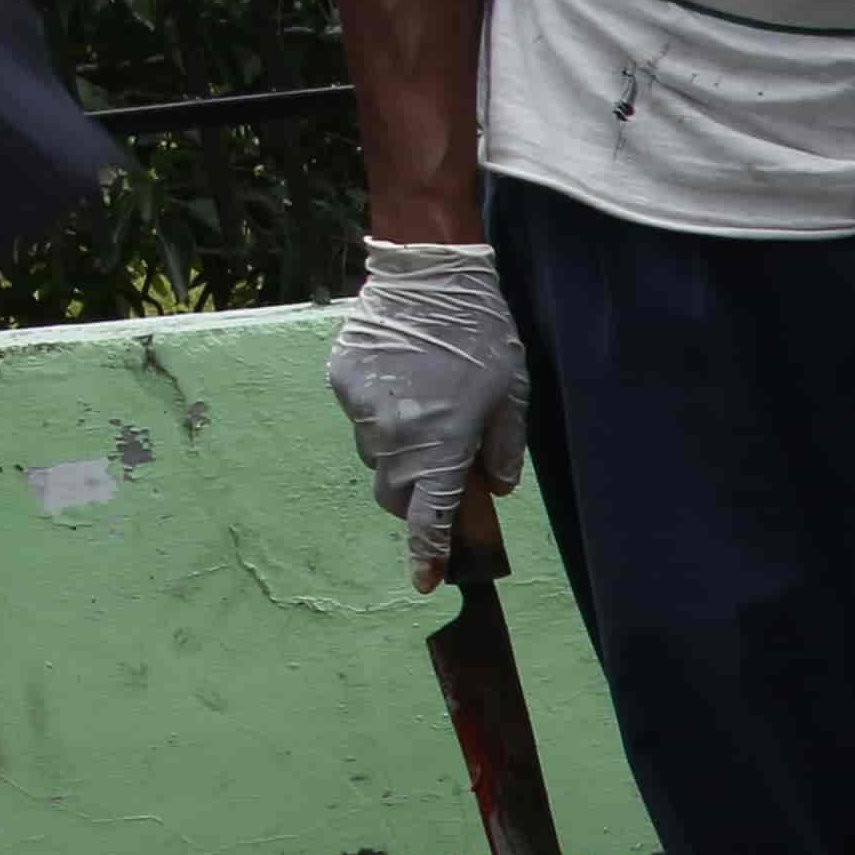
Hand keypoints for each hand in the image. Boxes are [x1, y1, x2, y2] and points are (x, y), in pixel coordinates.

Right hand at [325, 237, 528, 588]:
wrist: (429, 274)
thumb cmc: (482, 334)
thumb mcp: (512, 395)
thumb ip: (504, 450)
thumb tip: (493, 489)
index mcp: (442, 443)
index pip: (430, 515)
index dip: (427, 551)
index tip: (426, 581)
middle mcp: (395, 434)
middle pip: (394, 492)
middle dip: (414, 495)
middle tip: (441, 471)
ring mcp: (362, 407)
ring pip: (374, 455)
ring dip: (398, 452)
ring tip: (425, 409)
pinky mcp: (341, 381)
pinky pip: (359, 417)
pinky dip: (379, 415)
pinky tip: (403, 382)